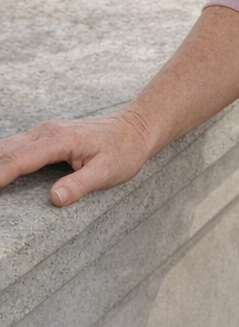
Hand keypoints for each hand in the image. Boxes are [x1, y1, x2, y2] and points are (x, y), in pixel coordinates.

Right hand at [0, 109, 153, 206]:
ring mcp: (44, 133)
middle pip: (4, 152)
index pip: (17, 161)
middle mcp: (45, 133)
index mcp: (58, 140)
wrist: (137, 128)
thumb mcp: (109, 172)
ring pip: (6, 148)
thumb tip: (53, 199)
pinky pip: (15, 148)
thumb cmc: (125, 150)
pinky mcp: (45, 137)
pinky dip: (1, 160)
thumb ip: (80, 185)